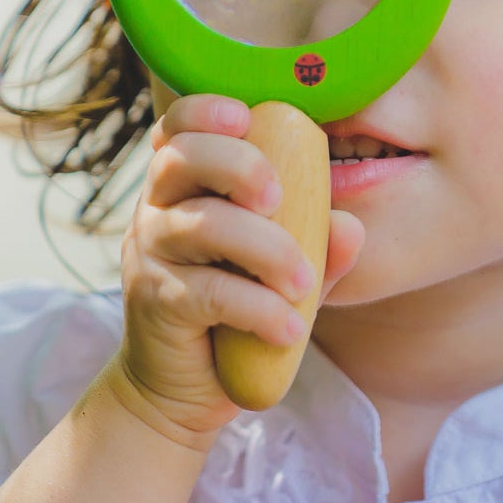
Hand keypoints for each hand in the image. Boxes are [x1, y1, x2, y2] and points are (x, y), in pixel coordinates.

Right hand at [110, 93, 364, 438]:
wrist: (183, 391)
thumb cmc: (236, 314)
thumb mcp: (284, 275)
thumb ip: (318, 247)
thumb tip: (352, 227)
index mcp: (186, 186)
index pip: (180, 128)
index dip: (205, 112)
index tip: (246, 117)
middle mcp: (158, 210)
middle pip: (182, 158)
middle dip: (239, 165)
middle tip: (280, 199)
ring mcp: (150, 255)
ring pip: (202, 225)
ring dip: (266, 249)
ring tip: (304, 285)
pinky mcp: (156, 304)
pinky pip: (210, 293)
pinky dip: (259, 308)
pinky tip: (290, 329)